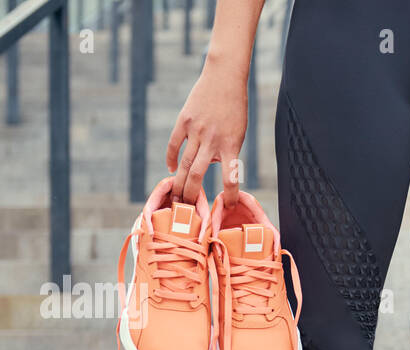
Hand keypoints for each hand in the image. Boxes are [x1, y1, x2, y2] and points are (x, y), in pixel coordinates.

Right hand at [165, 65, 248, 205]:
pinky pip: (174, 144)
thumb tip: (209, 167)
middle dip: (192, 195)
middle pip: (197, 175)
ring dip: (180, 183)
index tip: (229, 206)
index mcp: (231, 145)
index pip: (230, 178)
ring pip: (184, 164)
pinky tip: (172, 170)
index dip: (231, 195)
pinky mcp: (184, 121)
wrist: (224, 79)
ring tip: (177, 197)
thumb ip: (224, 152)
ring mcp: (196, 131)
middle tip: (189, 210)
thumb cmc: (235, 109)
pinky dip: (172, 159)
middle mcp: (212, 140)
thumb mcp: (237, 133)